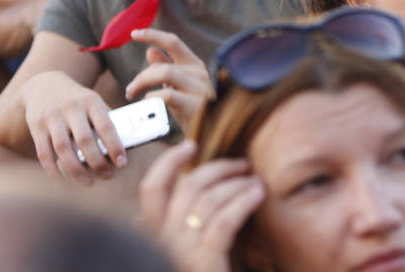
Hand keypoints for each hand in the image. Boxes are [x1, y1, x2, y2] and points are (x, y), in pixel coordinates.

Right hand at [21, 70, 126, 184]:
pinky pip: (44, 152)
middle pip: (84, 139)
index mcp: (91, 101)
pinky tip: (62, 180)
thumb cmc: (77, 100)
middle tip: (107, 175)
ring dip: (76, 169)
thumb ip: (106, 120)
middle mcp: (71, 107)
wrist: (43, 84)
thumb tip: (125, 144)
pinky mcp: (36, 126)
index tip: (122, 163)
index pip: (106, 126)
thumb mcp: (93, 101)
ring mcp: (52, 117)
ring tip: (87, 182)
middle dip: (97, 161)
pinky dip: (52, 169)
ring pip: (63, 148)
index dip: (115, 146)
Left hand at [126, 28, 213, 134]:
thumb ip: (166, 70)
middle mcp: (200, 74)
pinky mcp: (197, 106)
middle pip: (163, 65)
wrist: (214, 138)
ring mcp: (201, 89)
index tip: (133, 33)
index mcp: (196, 66)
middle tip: (130, 91)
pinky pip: (168, 95)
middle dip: (141, 77)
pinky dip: (152, 98)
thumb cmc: (194, 113)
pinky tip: (147, 106)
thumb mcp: (178, 89)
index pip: (174, 42)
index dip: (153, 35)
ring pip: (165, 74)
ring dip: (142, 84)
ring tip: (133, 96)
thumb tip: (151, 51)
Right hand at [139, 140, 264, 271]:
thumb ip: (164, 236)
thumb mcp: (177, 256)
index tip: (190, 145)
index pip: (151, 191)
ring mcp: (181, 255)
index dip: (168, 163)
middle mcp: (162, 245)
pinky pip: (224, 221)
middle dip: (216, 168)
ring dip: (235, 183)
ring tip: (255, 180)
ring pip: (207, 200)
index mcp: (152, 240)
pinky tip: (258, 194)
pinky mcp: (204, 265)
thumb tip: (147, 214)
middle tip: (242, 164)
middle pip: (186, 188)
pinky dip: (243, 201)